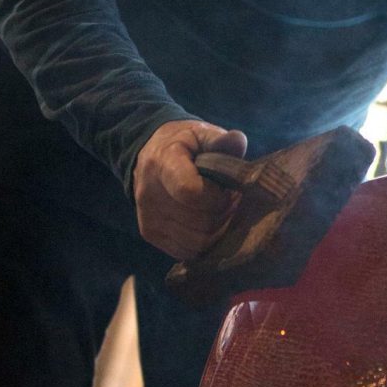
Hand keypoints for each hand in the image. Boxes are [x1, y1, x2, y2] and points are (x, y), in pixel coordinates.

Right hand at [133, 119, 248, 258]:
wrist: (151, 155)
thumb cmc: (186, 145)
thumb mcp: (202, 134)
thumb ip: (220, 140)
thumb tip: (238, 140)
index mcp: (163, 163)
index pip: (190, 192)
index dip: (217, 197)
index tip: (228, 191)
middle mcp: (149, 193)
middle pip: (199, 222)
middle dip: (223, 215)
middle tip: (231, 203)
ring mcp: (148, 217)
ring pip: (196, 242)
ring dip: (217, 231)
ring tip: (221, 213)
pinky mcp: (150, 234)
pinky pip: (186, 252)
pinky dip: (204, 244)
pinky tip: (209, 225)